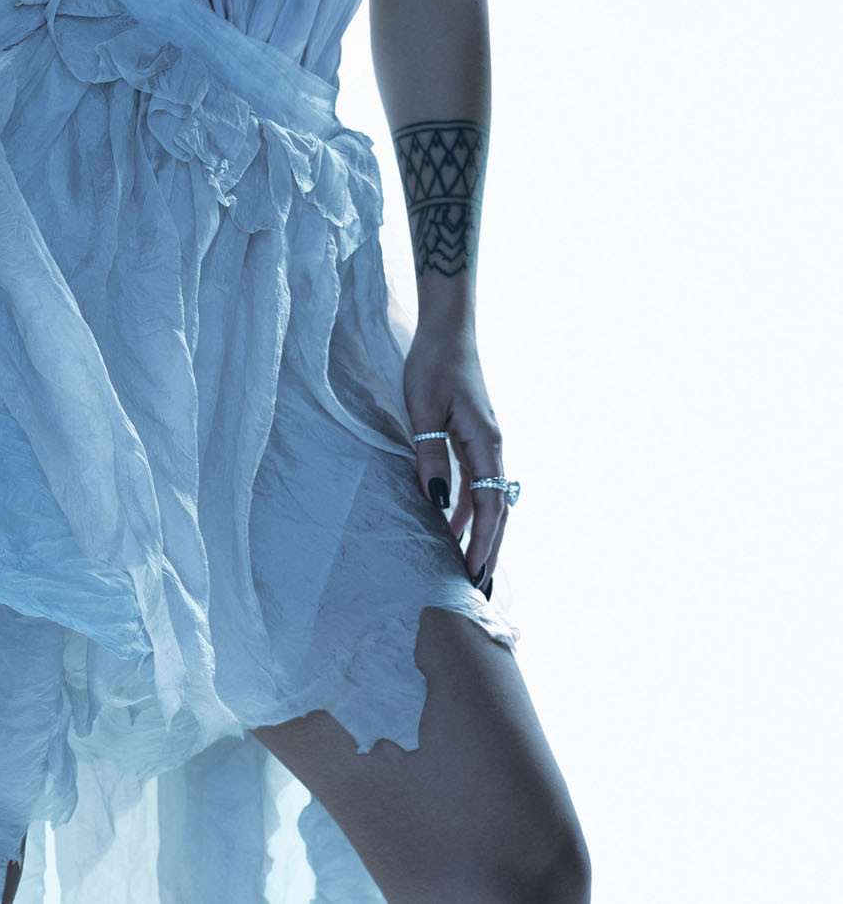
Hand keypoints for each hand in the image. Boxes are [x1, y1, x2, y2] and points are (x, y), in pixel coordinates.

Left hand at [403, 322, 508, 589]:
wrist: (446, 331)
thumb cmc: (433, 365)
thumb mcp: (423, 411)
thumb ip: (430, 456)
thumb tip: (436, 504)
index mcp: (485, 444)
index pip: (490, 507)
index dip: (483, 544)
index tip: (475, 575)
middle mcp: (493, 448)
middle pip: (497, 511)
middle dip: (489, 550)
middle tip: (479, 590)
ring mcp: (485, 444)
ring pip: (488, 500)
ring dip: (480, 533)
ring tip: (467, 569)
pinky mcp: (474, 438)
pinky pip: (476, 483)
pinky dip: (468, 509)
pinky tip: (449, 525)